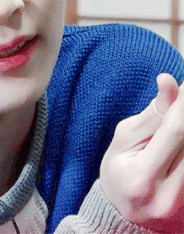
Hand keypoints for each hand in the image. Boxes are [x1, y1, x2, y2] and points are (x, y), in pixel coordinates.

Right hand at [100, 73, 183, 232]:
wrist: (124, 215)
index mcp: (141, 177)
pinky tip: (179, 139)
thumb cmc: (118, 170)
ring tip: (179, 114)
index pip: (175, 132)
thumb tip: (168, 81)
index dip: (183, 103)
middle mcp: (168, 196)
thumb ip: (153, 114)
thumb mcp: (124, 139)